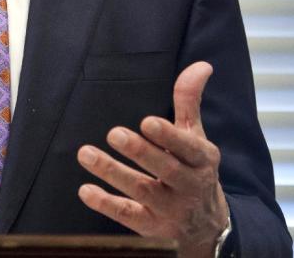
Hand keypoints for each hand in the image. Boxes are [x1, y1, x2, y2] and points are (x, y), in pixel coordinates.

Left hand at [77, 61, 229, 257]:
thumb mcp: (195, 136)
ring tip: (86, 153)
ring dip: (113, 173)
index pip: (188, 148)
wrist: (207, 226)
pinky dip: (106, 205)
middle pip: (165, 169)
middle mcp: (189, 186)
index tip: (147, 122)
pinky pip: (128, 217)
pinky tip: (86, 190)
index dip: (169, 136)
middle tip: (115, 133)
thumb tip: (202, 65)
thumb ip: (189, 101)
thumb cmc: (194, 168)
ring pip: (142, 191)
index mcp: (202, 160)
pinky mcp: (151, 227)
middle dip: (140, 152)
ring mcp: (170, 209)